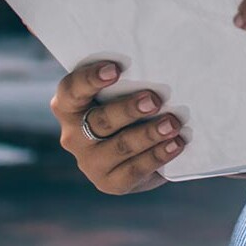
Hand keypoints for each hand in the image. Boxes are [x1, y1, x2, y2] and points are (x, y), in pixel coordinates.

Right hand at [50, 61, 185, 193]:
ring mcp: (89, 162)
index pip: (72, 90)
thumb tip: (160, 63)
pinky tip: (176, 144)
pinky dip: (157, 156)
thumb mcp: (123, 87)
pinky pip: (134, 170)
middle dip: (129, 110)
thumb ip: (130, 77)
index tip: (115, 70)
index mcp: (69, 105)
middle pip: (100, 120)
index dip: (90, 79)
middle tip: (154, 100)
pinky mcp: (108, 182)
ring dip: (149, 134)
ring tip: (172, 124)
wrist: (137, 144)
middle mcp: (73, 135)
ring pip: (120, 146)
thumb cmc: (129, 99)